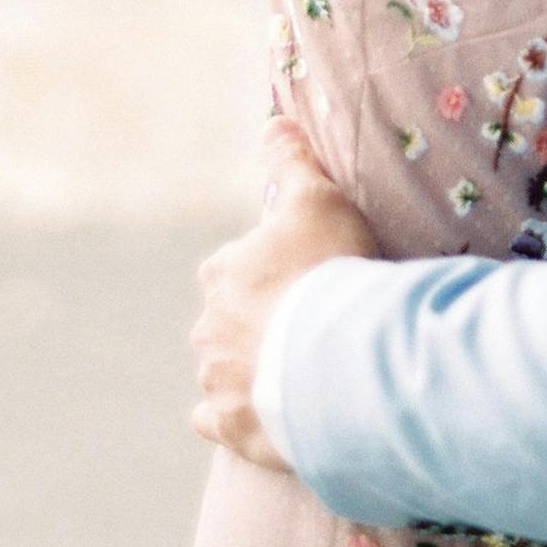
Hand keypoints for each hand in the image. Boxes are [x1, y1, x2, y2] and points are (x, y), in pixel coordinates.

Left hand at [190, 116, 379, 470]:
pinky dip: (231, 417)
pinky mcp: (230, 427)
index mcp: (223, 272)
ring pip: (221, 369)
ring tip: (298, 369)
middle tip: (305, 324)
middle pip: (226, 321)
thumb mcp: (317, 197)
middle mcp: (208, 327)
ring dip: (249, 368)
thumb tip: (273, 119)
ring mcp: (216, 381)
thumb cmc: (329, 269)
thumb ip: (291, 159)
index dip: (265, 269)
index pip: (230, 267)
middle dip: (256, 322)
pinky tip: (259, 413)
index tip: (299, 274)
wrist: (338, 359)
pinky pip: (216, 421)